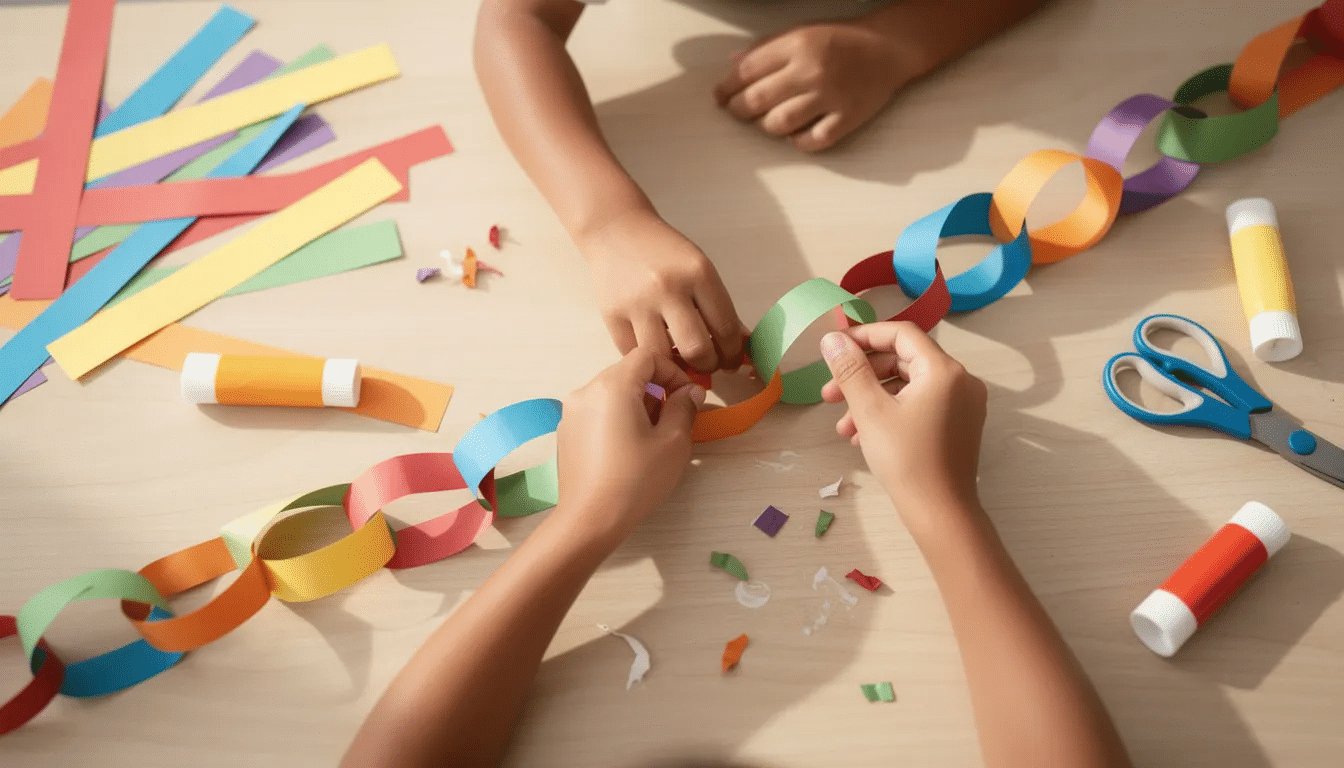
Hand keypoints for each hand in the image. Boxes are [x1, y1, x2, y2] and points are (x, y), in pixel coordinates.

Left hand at [556, 348, 706, 541]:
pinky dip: (615, 418)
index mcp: (612, 386)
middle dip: (655, 389)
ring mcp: (571, 412)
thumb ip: (684, 407)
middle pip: (627, 373)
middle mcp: (586, 391)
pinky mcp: (566, 432)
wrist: (590, 519)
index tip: (686, 397)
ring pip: (611, 392)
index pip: (647, 356)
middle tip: (672, 419)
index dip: (672, 371)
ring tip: (650, 437)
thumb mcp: (673, 441)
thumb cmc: (636, 479)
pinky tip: (625, 449)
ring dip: (636, 404)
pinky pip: (596, 411)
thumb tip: (690, 392)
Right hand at [580, 210, 746, 372]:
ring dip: (678, 369)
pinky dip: (650, 359)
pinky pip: (636, 354)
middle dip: (709, 366)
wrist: (614, 230)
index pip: (726, 328)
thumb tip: (741, 343)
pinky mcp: (612, 316)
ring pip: (665, 358)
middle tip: (709, 364)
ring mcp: (638, 304)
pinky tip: (659, 352)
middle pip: (697, 350)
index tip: (732, 361)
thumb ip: (719, 305)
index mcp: (698, 273)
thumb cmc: (662, 251)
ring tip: (683, 363)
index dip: (733, 353)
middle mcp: (669, 288)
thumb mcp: (698, 267)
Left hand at [713, 19, 918, 151]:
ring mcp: (831, 96)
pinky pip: (813, 141)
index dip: (726, 87)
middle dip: (738, 110)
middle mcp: (812, 70)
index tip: (719, 96)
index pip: (747, 70)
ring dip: (766, 126)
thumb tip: (733, 64)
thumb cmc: (841, 39)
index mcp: (797, 44)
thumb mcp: (801, 32)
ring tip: (768, 121)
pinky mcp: (848, 118)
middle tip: (736, 112)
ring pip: (780, 124)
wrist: (889, 47)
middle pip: (757, 101)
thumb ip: (766, 48)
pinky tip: (796, 135)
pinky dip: (798, 142)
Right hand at [819, 323, 986, 513]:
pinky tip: (862, 437)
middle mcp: (960, 381)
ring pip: (907, 387)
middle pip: (902, 361)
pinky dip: (890, 413)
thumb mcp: (870, 411)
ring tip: (842, 427)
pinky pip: (919, 405)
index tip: (834, 349)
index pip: (901, 334)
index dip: (864, 336)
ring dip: (870, 399)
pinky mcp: (958, 425)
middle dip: (861, 376)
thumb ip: (850, 370)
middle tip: (829, 395)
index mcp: (944, 370)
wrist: (940, 513)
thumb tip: (832, 338)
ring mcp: (962, 404)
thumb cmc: (906, 460)